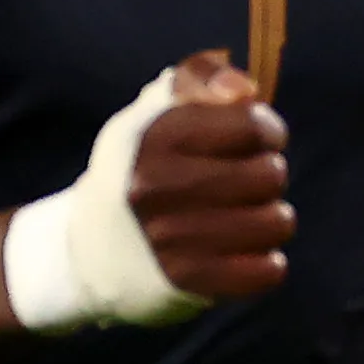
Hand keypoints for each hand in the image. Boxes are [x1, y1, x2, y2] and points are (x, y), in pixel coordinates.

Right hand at [127, 53, 293, 306]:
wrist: (85, 251)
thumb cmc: (137, 170)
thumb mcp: (151, 115)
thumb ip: (198, 81)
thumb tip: (245, 90)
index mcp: (152, 137)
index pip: (251, 126)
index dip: (267, 130)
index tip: (258, 140)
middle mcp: (156, 185)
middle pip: (270, 174)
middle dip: (268, 175)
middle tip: (245, 183)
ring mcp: (170, 237)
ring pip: (277, 222)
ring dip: (271, 219)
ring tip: (244, 217)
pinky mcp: (187, 282)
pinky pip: (268, 270)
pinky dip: (265, 261)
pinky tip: (242, 252)